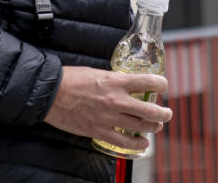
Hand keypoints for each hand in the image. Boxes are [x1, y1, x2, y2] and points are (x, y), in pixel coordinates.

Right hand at [43, 65, 173, 151]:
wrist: (51, 94)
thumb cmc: (72, 79)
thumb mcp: (98, 72)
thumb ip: (115, 80)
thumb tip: (128, 83)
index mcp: (117, 81)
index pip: (149, 82)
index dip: (162, 84)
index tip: (163, 86)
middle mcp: (117, 100)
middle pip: (151, 110)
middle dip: (164, 113)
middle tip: (166, 112)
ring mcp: (109, 118)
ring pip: (142, 127)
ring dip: (154, 127)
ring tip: (156, 126)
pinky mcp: (100, 131)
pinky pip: (125, 142)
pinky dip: (138, 144)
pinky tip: (142, 143)